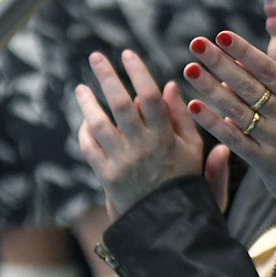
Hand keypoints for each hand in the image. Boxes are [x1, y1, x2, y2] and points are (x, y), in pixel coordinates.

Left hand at [74, 48, 202, 214]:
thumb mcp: (194, 149)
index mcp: (166, 138)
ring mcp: (122, 162)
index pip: (150, 97)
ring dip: (87, 104)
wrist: (170, 223)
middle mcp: (142, 147)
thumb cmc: (186, 182)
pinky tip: (85, 120)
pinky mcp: (107, 177)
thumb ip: (183, 117)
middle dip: (107, 77)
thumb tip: (170, 84)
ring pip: (98, 125)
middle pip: (120, 104)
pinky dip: (85, 132)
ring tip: (81, 88)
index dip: (138, 72)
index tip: (128, 53)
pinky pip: (89, 149)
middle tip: (96, 57)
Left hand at [179, 29, 275, 211]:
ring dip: (211, 88)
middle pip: (247, 85)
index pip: (269, 70)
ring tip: (189, 69)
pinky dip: (214, 123)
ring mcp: (272, 139)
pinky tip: (194, 106)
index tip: (223, 35)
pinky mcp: (264, 162)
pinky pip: (234, 139)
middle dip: (221, 63)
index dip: (246, 52)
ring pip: (235, 109)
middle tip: (196, 43)